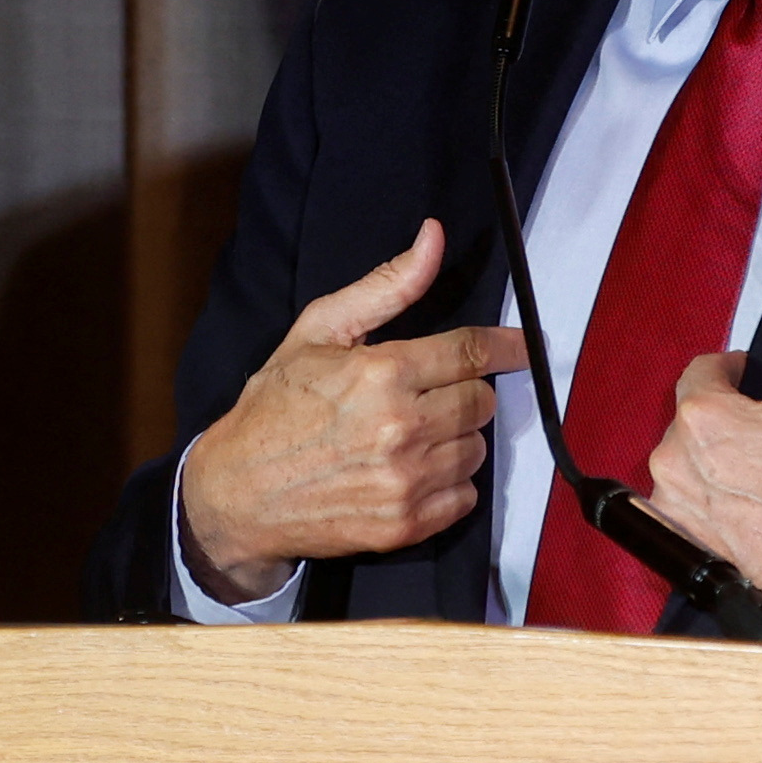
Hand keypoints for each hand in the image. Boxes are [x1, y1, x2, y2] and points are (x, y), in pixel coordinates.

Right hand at [179, 219, 527, 601]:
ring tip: (413, 434)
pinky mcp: (406, 524)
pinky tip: (411, 470)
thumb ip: (386, 286)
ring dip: (456, 437)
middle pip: (482, 401)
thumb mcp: (319, 331)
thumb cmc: (276, 407)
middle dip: (464, 392)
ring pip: (477, 448)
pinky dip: (449, 483)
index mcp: (383, 373)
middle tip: (429, 394)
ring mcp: (406, 481)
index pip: (472, 353)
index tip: (523, 346)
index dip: (507, 346)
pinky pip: (466, 496)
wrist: (238, 493)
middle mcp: (401, 428)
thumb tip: (434, 238)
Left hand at [644, 248, 761, 638]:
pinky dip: (706, 492)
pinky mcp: (680, 536)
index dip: (736, 374)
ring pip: (685, 454)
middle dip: (727, 416)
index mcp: (704, 415)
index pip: (703, 371)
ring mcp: (673, 501)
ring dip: (714, 454)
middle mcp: (674, 457)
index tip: (761, 387)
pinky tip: (747, 502)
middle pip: (692, 414)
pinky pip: (679, 496)